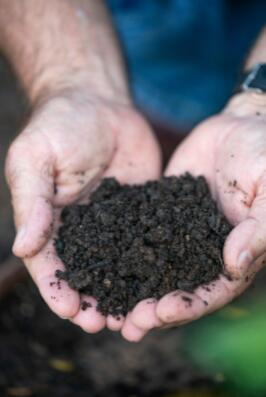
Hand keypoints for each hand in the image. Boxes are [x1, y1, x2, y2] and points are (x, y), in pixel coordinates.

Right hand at [6, 89, 160, 331]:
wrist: (99, 103)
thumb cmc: (59, 126)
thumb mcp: (36, 159)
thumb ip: (32, 202)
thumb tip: (23, 248)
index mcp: (48, 222)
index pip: (48, 265)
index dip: (57, 290)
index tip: (71, 311)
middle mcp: (80, 230)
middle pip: (84, 274)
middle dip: (91, 301)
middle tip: (103, 324)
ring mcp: (111, 224)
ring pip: (115, 266)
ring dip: (121, 293)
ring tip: (133, 317)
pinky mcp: (139, 213)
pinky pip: (144, 242)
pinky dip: (149, 265)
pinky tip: (160, 281)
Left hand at [122, 92, 265, 340]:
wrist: (238, 128)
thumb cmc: (263, 156)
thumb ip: (259, 229)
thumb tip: (235, 264)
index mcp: (235, 254)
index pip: (212, 291)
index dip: (187, 305)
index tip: (160, 313)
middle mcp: (204, 250)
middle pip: (178, 288)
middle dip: (153, 307)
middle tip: (127, 323)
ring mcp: (180, 233)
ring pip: (155, 268)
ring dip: (134, 289)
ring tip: (107, 307)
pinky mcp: (161, 213)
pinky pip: (140, 234)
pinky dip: (122, 251)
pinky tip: (100, 260)